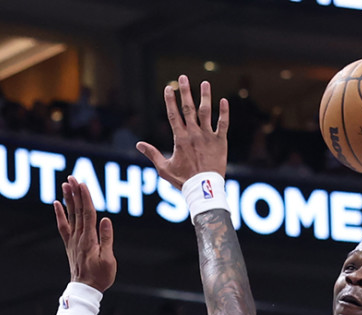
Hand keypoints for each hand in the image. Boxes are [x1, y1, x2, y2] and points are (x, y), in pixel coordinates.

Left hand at [55, 176, 115, 291]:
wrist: (85, 290)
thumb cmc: (100, 276)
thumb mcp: (108, 260)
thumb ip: (107, 239)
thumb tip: (106, 220)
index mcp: (90, 239)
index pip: (88, 213)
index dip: (85, 198)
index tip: (82, 184)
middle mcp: (79, 237)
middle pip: (77, 211)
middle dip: (75, 193)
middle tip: (72, 177)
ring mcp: (73, 240)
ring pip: (70, 215)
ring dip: (68, 199)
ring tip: (65, 184)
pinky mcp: (70, 244)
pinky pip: (63, 226)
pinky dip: (59, 214)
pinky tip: (57, 204)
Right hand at [136, 74, 228, 188]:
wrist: (204, 189)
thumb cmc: (183, 180)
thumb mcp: (164, 168)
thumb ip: (152, 154)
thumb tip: (138, 145)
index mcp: (180, 139)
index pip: (173, 115)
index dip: (170, 100)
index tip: (168, 87)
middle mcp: (194, 134)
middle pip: (188, 108)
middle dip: (185, 92)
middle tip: (183, 77)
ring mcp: (208, 137)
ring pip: (206, 112)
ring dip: (205, 96)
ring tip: (205, 83)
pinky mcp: (220, 142)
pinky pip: (223, 124)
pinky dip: (224, 112)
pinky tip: (224, 101)